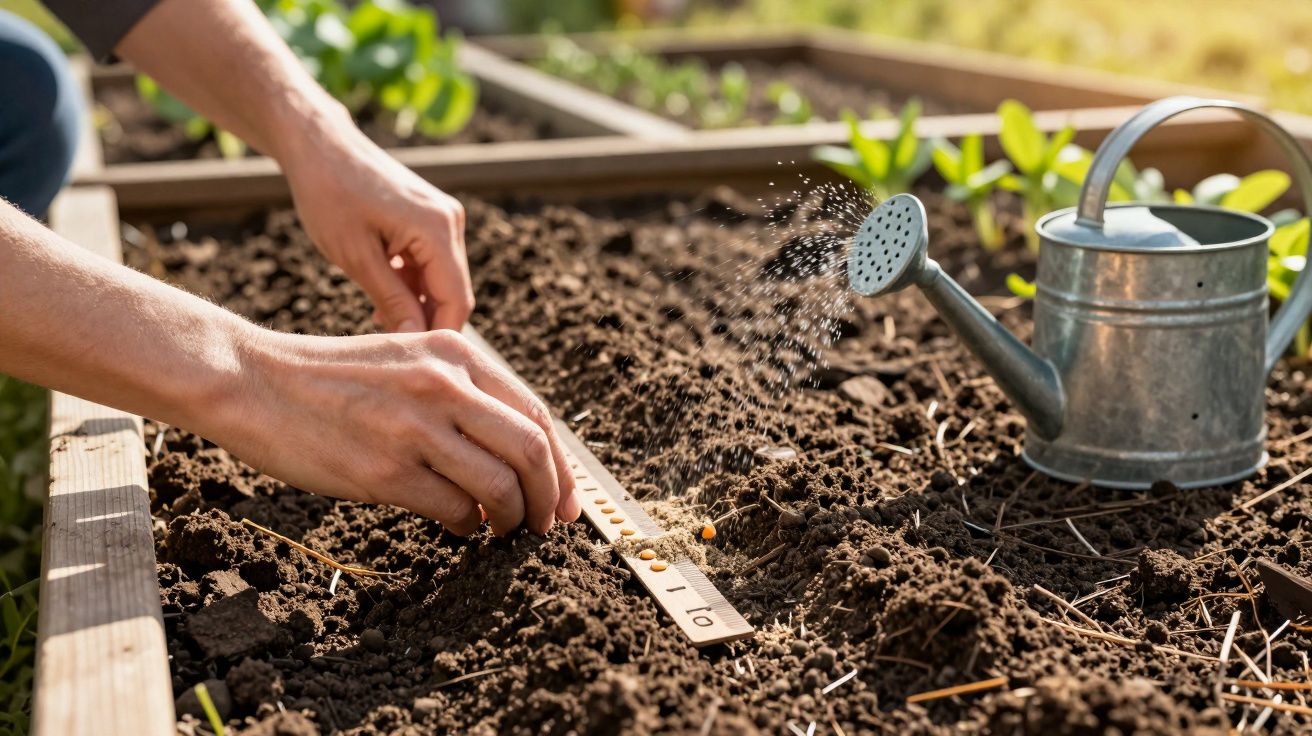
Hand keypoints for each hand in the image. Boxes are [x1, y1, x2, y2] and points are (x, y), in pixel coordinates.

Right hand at [226, 328, 579, 534]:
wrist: (253, 380)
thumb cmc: (334, 377)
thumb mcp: (409, 358)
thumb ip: (463, 392)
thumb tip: (519, 453)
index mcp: (455, 353)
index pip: (535, 415)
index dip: (562, 465)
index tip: (567, 500)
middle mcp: (444, 385)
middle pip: (531, 451)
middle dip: (549, 498)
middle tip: (545, 524)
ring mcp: (415, 428)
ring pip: (499, 486)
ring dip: (511, 518)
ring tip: (502, 530)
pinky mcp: (385, 470)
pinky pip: (454, 510)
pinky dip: (468, 526)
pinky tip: (460, 527)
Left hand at [281, 115, 472, 332]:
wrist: (319, 145)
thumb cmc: (329, 194)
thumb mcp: (355, 257)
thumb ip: (392, 300)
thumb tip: (416, 341)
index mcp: (438, 230)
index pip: (456, 301)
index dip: (438, 337)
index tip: (411, 363)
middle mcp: (451, 222)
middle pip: (454, 293)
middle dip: (426, 323)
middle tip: (390, 349)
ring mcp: (443, 218)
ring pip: (442, 281)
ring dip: (416, 305)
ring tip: (377, 320)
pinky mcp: (430, 217)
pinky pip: (431, 264)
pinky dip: (412, 285)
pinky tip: (382, 297)